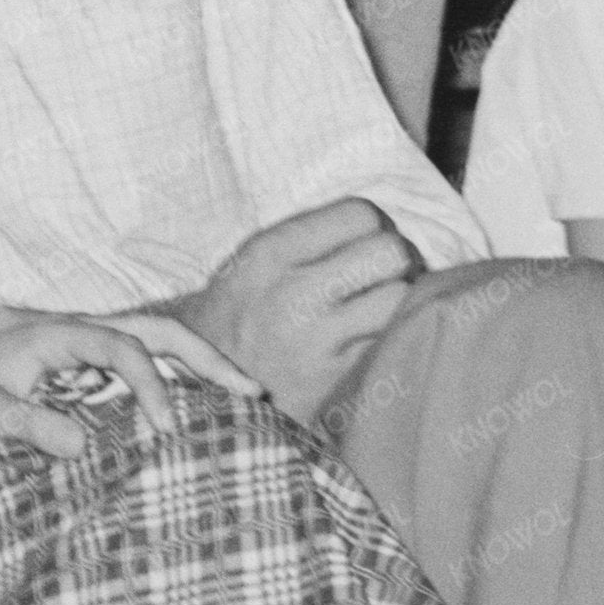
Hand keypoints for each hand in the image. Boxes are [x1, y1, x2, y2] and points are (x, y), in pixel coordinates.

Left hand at [0, 303, 244, 457]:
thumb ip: (21, 423)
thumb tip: (79, 445)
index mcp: (58, 335)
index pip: (122, 347)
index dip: (150, 384)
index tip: (166, 429)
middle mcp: (80, 333)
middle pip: (159, 332)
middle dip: (208, 358)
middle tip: (252, 393)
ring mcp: (88, 348)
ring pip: (160, 344)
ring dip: (203, 366)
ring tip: (249, 398)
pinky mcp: (89, 369)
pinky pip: (146, 365)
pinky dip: (182, 380)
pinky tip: (207, 411)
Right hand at [182, 198, 422, 428]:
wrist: (201, 390)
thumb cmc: (238, 318)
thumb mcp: (254, 264)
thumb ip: (310, 241)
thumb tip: (381, 229)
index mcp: (271, 253)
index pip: (360, 214)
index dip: (377, 227)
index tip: (369, 246)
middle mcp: (293, 293)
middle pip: (390, 253)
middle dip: (400, 263)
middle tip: (387, 278)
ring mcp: (316, 341)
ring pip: (400, 300)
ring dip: (402, 304)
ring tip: (384, 311)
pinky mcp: (334, 381)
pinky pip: (389, 344)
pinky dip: (393, 339)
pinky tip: (377, 342)